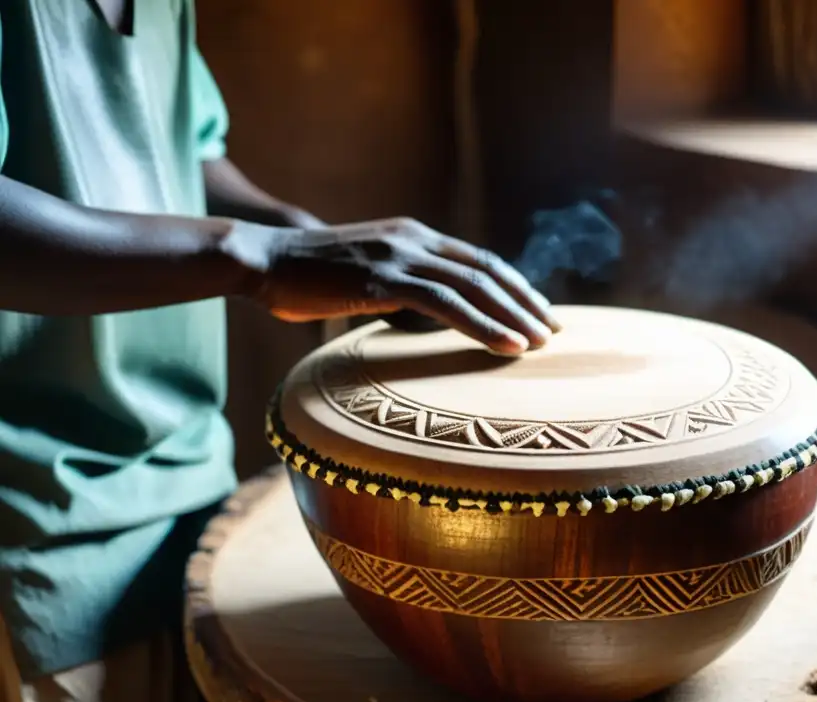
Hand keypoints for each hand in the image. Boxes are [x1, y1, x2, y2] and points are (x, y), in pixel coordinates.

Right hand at [243, 217, 560, 354]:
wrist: (260, 259)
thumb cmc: (302, 277)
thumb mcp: (359, 276)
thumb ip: (394, 288)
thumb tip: (414, 320)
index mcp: (412, 236)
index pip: (476, 259)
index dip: (512, 285)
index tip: (535, 311)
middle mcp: (414, 240)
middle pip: (487, 270)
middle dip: (525, 301)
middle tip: (553, 330)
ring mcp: (400, 257)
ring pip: (475, 286)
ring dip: (514, 316)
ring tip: (541, 343)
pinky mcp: (385, 281)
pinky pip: (448, 305)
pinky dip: (484, 326)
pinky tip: (509, 347)